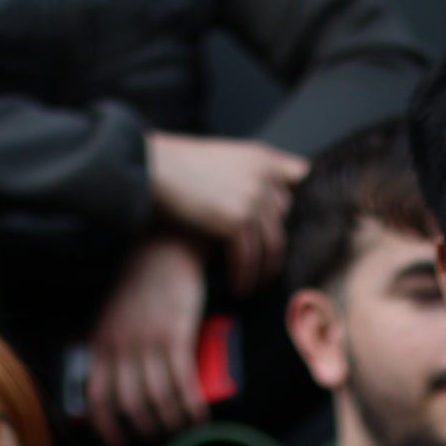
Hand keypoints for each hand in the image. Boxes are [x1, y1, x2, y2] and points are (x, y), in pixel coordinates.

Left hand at [86, 234, 211, 445]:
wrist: (164, 251)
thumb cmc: (142, 284)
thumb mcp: (114, 317)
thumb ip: (113, 349)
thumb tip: (122, 387)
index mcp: (101, 342)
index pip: (96, 397)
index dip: (107, 427)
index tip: (119, 444)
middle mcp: (121, 346)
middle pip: (130, 406)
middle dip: (146, 429)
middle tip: (159, 436)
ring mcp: (147, 343)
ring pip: (157, 401)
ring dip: (171, 423)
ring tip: (181, 427)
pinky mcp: (175, 338)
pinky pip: (182, 385)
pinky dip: (190, 407)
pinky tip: (198, 416)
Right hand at [144, 131, 305, 285]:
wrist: (149, 168)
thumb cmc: (177, 166)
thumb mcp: (222, 158)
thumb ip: (251, 172)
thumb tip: (297, 174)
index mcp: (260, 157)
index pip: (286, 194)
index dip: (276, 220)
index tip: (268, 241)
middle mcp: (262, 175)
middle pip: (280, 223)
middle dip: (271, 249)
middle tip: (261, 271)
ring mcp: (252, 196)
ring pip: (270, 246)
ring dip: (262, 271)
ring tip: (250, 286)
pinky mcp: (236, 218)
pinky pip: (248, 257)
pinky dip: (243, 276)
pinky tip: (237, 288)